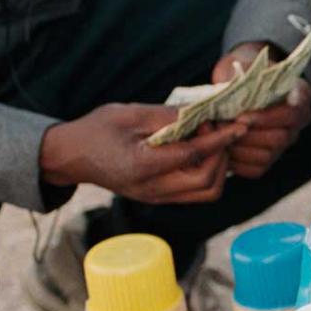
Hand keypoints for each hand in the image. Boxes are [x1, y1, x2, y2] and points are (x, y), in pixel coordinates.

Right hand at [41, 103, 237, 204]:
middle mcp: (153, 189)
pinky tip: (200, 149)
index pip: (194, 156)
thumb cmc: (96, 130)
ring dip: (218, 167)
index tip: (239, 125)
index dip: (221, 140)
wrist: (71, 156)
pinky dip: (207, 172)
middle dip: (222, 155)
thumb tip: (202, 113)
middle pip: (208, 183)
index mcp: (143, 166)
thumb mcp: (129, 113)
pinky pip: (194, 191)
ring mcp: (156, 197)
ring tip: (209, 139)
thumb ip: (167, 115)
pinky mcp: (158, 197)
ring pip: (205, 193)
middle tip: (217, 128)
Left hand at [210, 42, 310, 180]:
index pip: (292, 113)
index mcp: (300, 95)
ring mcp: (286, 141)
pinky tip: (222, 150)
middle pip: (280, 138)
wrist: (238, 83)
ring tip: (219, 137)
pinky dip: (237, 163)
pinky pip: (257, 169)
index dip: (267, 118)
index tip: (242, 117)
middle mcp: (299, 121)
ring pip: (267, 155)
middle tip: (222, 127)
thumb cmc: (243, 72)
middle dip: (247, 135)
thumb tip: (231, 85)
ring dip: (239, 148)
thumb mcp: (244, 65)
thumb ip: (244, 74)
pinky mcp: (271, 157)